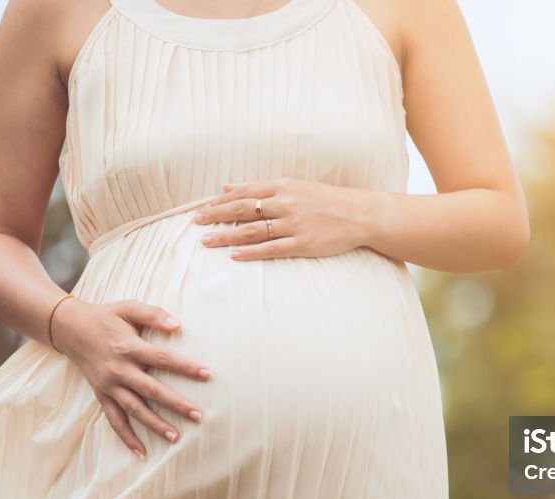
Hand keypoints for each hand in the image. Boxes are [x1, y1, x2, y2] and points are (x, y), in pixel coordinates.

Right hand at [50, 297, 211, 458]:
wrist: (70, 328)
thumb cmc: (106, 317)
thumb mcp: (128, 308)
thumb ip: (154, 315)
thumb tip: (178, 325)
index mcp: (129, 347)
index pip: (162, 359)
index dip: (185, 367)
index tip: (207, 375)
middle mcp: (119, 370)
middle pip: (151, 390)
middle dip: (176, 404)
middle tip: (198, 415)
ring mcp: (109, 386)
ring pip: (134, 409)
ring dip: (155, 424)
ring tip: (176, 437)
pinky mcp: (101, 396)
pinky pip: (114, 420)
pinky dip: (126, 437)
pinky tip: (142, 452)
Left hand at [192, 177, 376, 259]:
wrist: (359, 214)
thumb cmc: (326, 200)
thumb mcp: (294, 186)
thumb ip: (261, 187)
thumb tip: (228, 186)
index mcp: (282, 186)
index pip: (243, 193)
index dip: (219, 202)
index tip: (200, 209)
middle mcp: (285, 203)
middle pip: (242, 209)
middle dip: (215, 216)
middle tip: (195, 224)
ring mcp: (294, 224)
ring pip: (252, 230)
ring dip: (226, 236)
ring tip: (206, 242)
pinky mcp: (303, 243)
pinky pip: (272, 249)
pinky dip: (251, 252)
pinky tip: (234, 255)